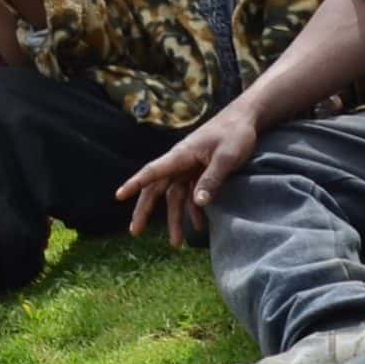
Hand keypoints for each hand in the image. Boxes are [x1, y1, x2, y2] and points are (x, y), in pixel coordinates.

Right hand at [116, 102, 262, 246]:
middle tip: (135, 231)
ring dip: (174, 219)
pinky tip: (199, 227)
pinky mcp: (199, 173)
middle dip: (145, 210)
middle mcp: (180, 163)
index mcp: (181, 155)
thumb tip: (198, 203)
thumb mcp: (227, 157)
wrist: (246, 119)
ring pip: (174, 197)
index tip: (118, 196)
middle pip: (156, 189)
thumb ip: (212, 179)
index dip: (135, 183)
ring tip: (176, 244)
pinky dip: (193, 211)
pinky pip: (191, 195)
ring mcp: (189, 168)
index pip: (153, 171)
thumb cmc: (235, 134)